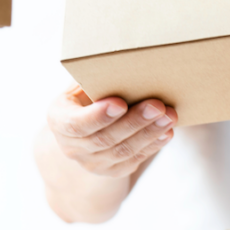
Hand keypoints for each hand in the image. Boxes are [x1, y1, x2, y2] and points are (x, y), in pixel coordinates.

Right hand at [47, 83, 176, 178]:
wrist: (85, 126)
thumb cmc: (87, 95)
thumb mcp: (81, 84)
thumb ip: (95, 77)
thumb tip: (121, 60)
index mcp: (59, 120)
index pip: (76, 124)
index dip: (98, 116)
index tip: (120, 103)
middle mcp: (72, 147)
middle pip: (105, 139)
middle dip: (134, 122)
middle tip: (157, 105)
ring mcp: (92, 162)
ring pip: (123, 151)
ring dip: (149, 133)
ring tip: (169, 116)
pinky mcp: (112, 170)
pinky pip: (134, 159)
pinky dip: (153, 145)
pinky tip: (166, 132)